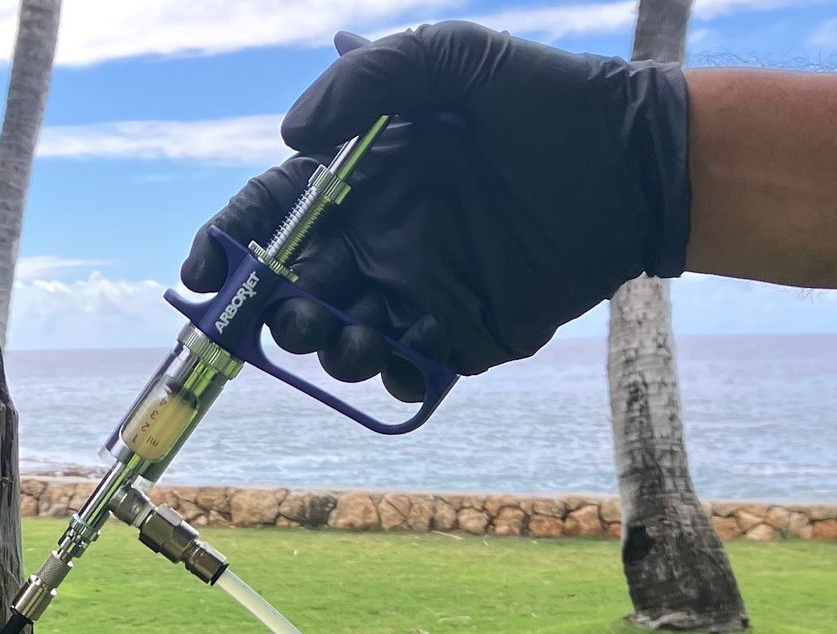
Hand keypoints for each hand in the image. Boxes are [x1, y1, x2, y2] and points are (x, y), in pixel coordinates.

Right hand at [179, 23, 690, 399]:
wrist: (632, 162)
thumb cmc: (541, 100)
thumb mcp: (448, 58)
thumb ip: (363, 84)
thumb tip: (291, 137)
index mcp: (356, 180)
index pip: (267, 216)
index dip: (224, 245)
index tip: (204, 274)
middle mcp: (374, 239)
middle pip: (288, 291)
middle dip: (271, 312)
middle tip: (293, 311)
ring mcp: (415, 291)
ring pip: (337, 342)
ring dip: (327, 348)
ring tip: (352, 332)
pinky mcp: (463, 335)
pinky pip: (406, 371)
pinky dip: (392, 371)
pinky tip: (407, 346)